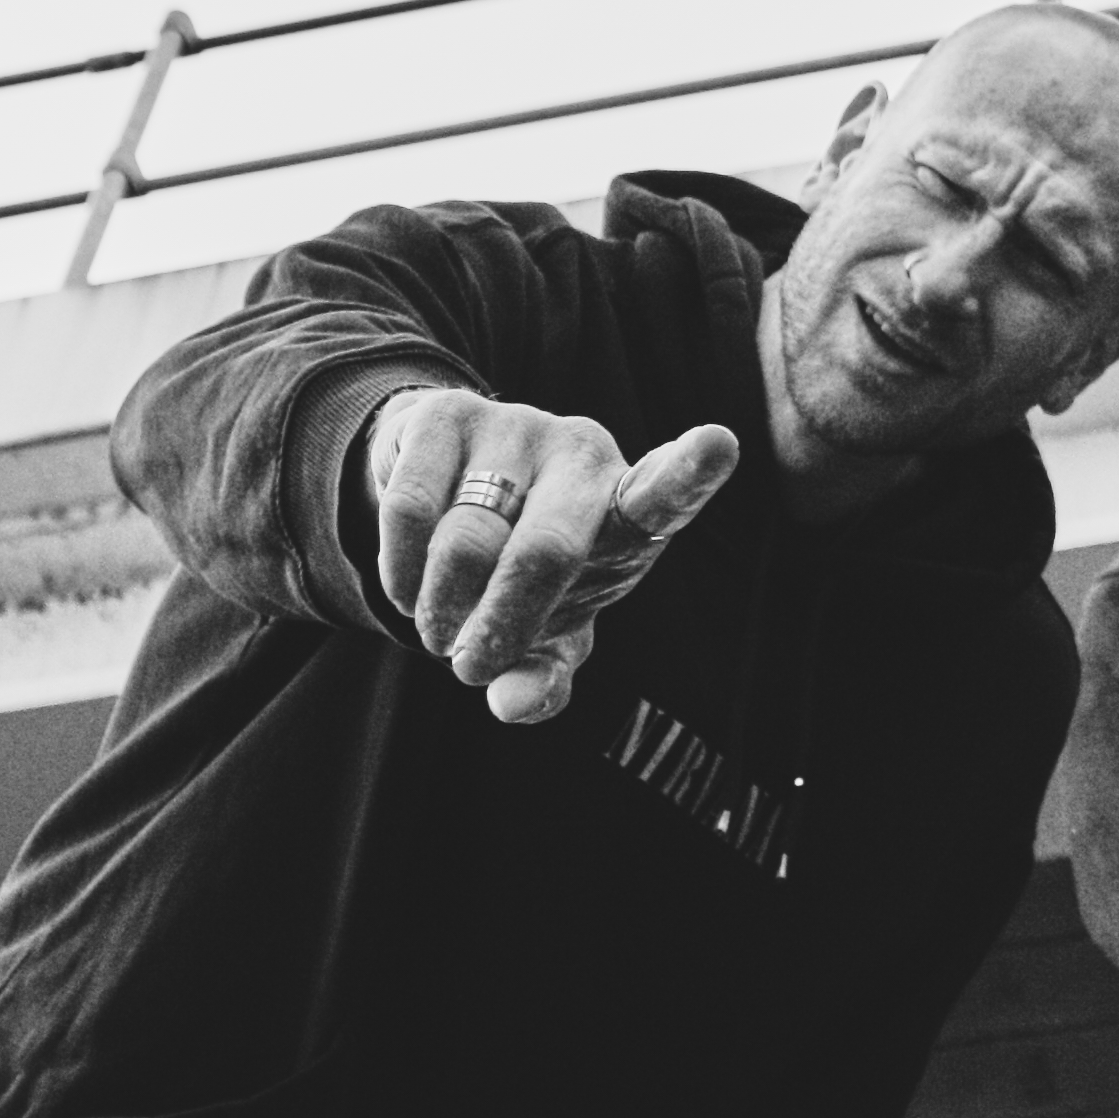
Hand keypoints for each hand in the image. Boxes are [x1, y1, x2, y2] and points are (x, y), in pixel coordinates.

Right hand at [367, 389, 743, 723]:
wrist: (447, 491)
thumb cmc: (525, 574)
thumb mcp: (549, 633)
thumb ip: (544, 676)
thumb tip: (513, 702)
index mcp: (626, 511)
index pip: (665, 494)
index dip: (691, 472)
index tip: (719, 444)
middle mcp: (582, 453)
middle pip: (546, 553)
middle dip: (499, 628)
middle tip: (469, 667)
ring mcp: (517, 426)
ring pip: (465, 541)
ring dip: (440, 609)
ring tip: (440, 629)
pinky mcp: (448, 415)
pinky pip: (411, 510)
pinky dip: (400, 572)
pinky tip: (407, 589)